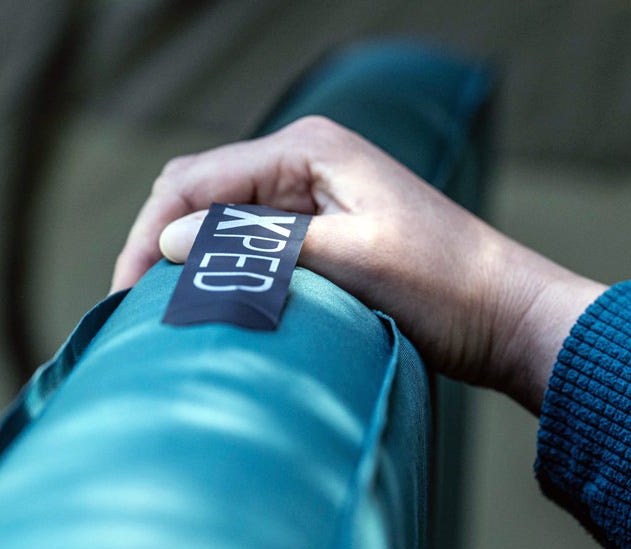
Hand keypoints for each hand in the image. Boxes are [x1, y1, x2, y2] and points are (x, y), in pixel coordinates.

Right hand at [113, 116, 605, 413]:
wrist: (504, 315)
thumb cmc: (443, 286)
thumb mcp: (350, 259)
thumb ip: (259, 244)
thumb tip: (170, 242)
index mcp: (308, 151)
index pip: (196, 180)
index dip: (151, 232)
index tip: (125, 291)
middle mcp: (306, 164)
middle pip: (202, 193)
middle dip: (160, 242)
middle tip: (133, 304)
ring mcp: (316, 200)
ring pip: (225, 221)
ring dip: (192, 260)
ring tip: (164, 310)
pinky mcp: (326, 235)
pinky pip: (256, 244)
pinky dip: (227, 271)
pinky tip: (213, 301)